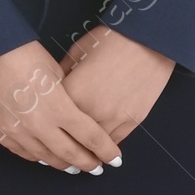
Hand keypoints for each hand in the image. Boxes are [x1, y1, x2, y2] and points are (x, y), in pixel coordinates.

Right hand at [0, 39, 124, 172]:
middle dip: (86, 163)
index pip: (89, 137)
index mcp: (58, 107)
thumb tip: (77, 112)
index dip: (104, 151)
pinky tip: (45, 157)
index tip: (114, 159)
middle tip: (96, 168)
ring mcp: (16, 132)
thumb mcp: (55, 72)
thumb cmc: (23, 53)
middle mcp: (38, 125)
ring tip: (73, 166)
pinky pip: (22, 152)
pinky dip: (37, 157)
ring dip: (61, 163)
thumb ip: (68, 97)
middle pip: (69, 154)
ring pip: (45, 157)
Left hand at [57, 25, 174, 142]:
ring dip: (88, 152)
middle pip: (73, 139)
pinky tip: (102, 148)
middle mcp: (91, 111)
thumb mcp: (78, 52)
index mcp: (73, 93)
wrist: (148, 40)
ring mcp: (113, 118)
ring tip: (82, 154)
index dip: (51, 122)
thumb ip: (63, 75)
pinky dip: (107, 146)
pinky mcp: (132, 120)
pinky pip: (115, 142)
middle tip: (61, 149)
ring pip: (94, 147)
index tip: (47, 127)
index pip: (54, 118)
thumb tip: (56, 90)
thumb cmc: (111, 40)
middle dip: (66, 143)